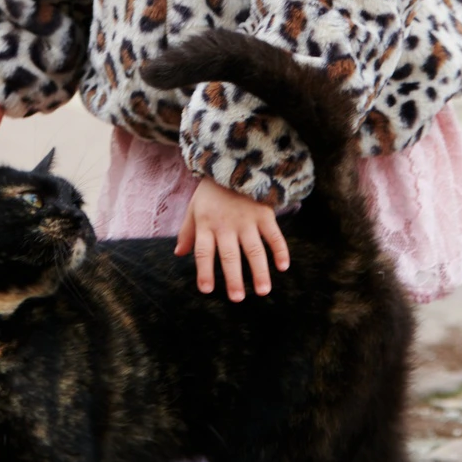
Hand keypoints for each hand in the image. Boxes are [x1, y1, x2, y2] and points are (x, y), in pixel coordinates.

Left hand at [175, 176, 289, 302]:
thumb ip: (187, 232)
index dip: (204, 271)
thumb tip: (179, 254)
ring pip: (254, 250)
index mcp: (206, 225)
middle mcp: (226, 225)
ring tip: (262, 291)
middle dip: (233, 278)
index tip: (207, 290)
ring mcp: (247, 220)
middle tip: (237, 299)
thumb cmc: (211, 191)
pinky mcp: (264, 214)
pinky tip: (283, 266)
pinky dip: (280, 250)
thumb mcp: (194, 208)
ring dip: (259, 271)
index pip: (203, 252)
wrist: (233, 163)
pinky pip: (274, 235)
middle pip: (229, 255)